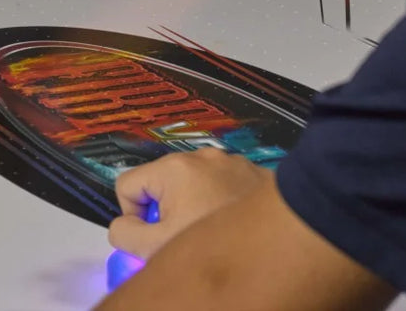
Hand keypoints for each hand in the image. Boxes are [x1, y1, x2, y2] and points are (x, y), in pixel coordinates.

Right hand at [108, 150, 273, 260]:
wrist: (283, 242)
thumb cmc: (216, 243)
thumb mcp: (155, 248)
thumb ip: (125, 234)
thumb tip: (122, 225)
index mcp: (173, 168)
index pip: (127, 184)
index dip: (133, 216)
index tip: (154, 236)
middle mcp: (201, 156)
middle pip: (162, 185)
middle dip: (166, 213)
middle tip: (183, 238)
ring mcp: (231, 162)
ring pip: (194, 186)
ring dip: (195, 207)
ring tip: (212, 231)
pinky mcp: (254, 173)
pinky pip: (224, 186)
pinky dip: (222, 203)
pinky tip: (234, 225)